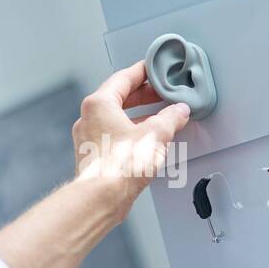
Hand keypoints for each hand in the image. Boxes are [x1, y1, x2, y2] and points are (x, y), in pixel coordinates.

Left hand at [72, 61, 190, 216]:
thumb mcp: (156, 135)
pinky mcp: (94, 156)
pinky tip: (148, 141)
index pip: (124, 77)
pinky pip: (115, 135)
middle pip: (120, 98)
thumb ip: (171, 118)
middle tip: (162, 93)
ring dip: (140, 116)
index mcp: (100, 104)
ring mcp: (89, 138)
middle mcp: (89, 118)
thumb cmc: (119, 166)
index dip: (144, 71)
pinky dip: (132, 132)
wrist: (101, 198)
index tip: (154, 69)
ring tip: (161, 118)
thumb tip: (179, 111)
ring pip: (117, 118)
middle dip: (144, 95)